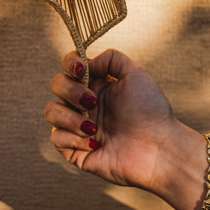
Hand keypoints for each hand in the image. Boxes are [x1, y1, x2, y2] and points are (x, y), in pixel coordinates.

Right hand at [44, 49, 178, 193]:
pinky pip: (56, 138)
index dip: (69, 63)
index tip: (81, 69)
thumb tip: (87, 62)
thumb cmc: (152, 112)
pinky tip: (94, 143)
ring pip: (51, 112)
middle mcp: (85, 105)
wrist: (158, 148)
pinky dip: (72, 138)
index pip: (69, 67)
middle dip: (70, 91)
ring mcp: (78, 127)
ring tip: (94, 128)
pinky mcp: (75, 151)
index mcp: (97, 86)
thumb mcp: (137, 74)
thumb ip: (111, 58)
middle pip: (57, 85)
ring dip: (69, 117)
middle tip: (92, 102)